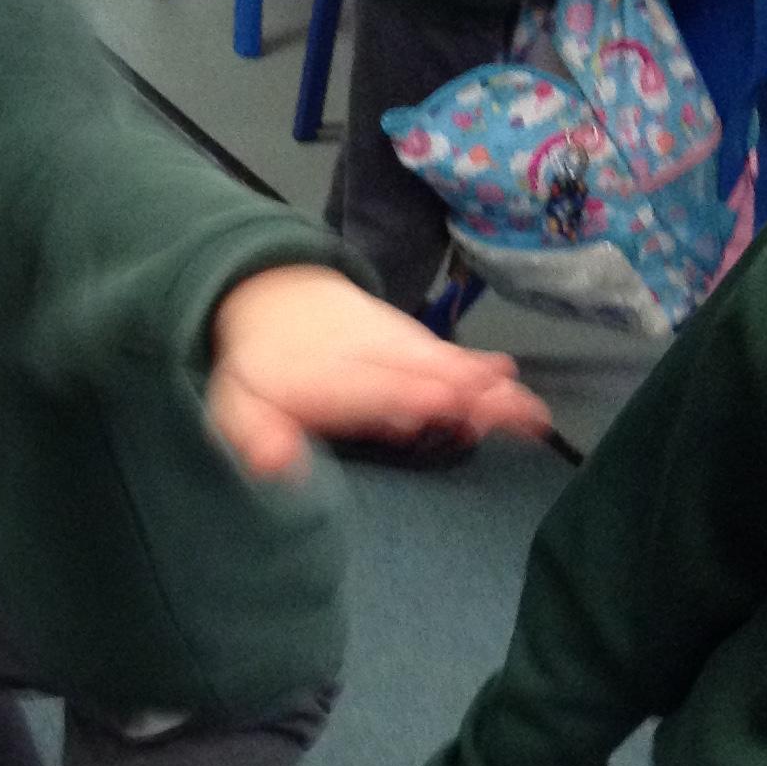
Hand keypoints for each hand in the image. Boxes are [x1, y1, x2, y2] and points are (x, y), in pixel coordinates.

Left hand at [206, 264, 550, 476]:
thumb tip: (277, 467)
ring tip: (528, 411)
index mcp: (322, 378)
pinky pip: (452, 356)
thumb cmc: (260, 370)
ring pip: (445, 364)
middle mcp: (366, 358)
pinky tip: (511, 382)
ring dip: (487, 387)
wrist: (276, 299)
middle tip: (511, 414)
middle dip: (464, 392)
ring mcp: (395, 346)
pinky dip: (482, 369)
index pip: (367, 388)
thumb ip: (257, 436)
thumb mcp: (239, 405)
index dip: (402, 395)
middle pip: (420, 375)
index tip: (440, 405)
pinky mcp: (414, 343)